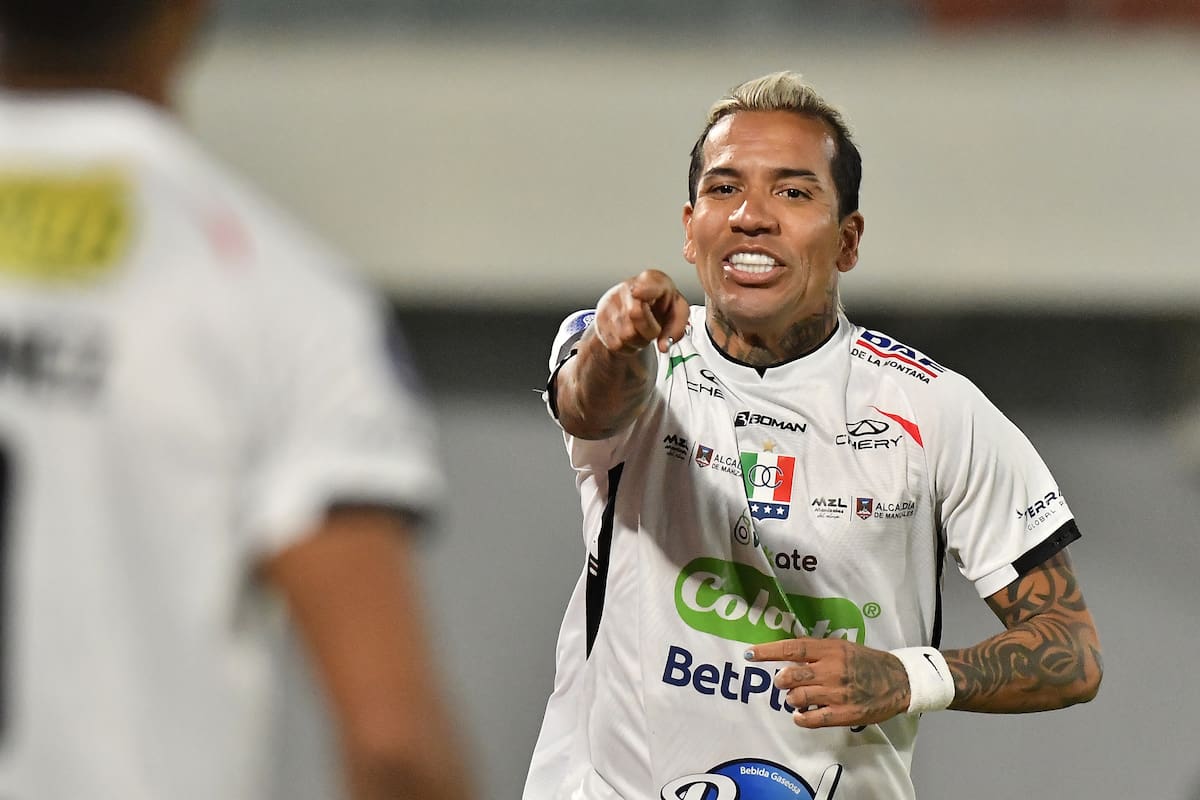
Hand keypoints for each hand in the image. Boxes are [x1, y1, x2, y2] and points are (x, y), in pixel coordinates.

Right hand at [593, 270, 689, 354]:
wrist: (635, 310)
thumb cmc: (659, 307)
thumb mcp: (677, 312)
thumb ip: (677, 326)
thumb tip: (665, 344)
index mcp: (652, 280)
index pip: (647, 280)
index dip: (644, 288)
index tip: (637, 292)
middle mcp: (628, 288)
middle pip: (635, 313)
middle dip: (650, 330)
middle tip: (654, 328)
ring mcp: (611, 303)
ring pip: (627, 334)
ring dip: (639, 340)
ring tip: (642, 331)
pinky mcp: (600, 321)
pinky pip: (617, 343)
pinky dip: (628, 345)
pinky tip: (631, 335)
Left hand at [746, 638, 909, 727]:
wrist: (898, 681)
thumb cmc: (866, 662)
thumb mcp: (842, 648)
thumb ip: (816, 653)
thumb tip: (787, 660)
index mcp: (830, 650)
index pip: (793, 648)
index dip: (768, 651)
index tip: (750, 654)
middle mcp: (832, 670)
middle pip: (791, 676)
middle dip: (781, 681)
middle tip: (783, 683)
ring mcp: (838, 693)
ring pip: (798, 698)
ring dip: (791, 699)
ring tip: (797, 698)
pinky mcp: (844, 714)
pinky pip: (812, 719)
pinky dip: (801, 718)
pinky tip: (801, 715)